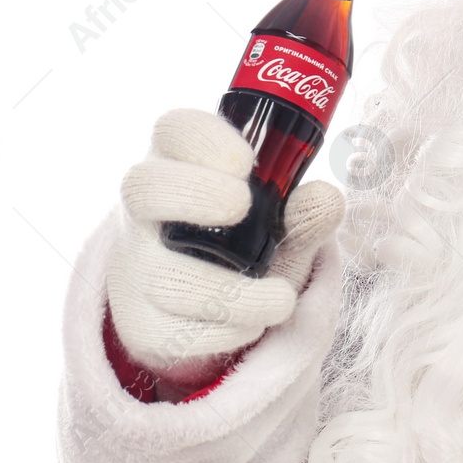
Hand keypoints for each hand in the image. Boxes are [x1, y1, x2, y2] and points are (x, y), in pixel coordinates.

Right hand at [107, 107, 344, 383]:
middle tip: (241, 205)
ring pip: (164, 275)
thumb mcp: (280, 227)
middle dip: (194, 193)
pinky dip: (224, 332)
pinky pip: (172, 331)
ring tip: (281, 299)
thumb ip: (303, 214)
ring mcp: (136, 267)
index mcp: (182, 167)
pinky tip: (252, 324)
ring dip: (232, 293)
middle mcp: (148, 212)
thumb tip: (326, 199)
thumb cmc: (246, 247)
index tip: (244, 162)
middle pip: (142, 187)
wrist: (208, 314)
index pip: (174, 131)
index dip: (203, 139)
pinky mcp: (141, 324)